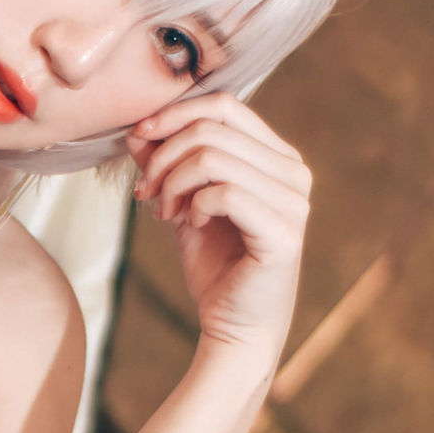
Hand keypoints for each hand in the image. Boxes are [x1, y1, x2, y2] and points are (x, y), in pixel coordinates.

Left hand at [125, 95, 310, 368]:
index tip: (138, 140)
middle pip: (213, 128)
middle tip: (145, 193)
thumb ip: (166, 162)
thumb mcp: (182, 201)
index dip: (174, 114)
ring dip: (172, 183)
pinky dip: (193, 206)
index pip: (225, 105)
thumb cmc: (214, 264)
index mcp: (276, 156)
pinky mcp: (285, 232)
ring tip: (163, 213)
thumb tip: (139, 128)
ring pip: (213, 158)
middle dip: (164, 156)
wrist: (233, 327)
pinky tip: (188, 226)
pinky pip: (224, 194)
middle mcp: (293, 171)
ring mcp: (294, 201)